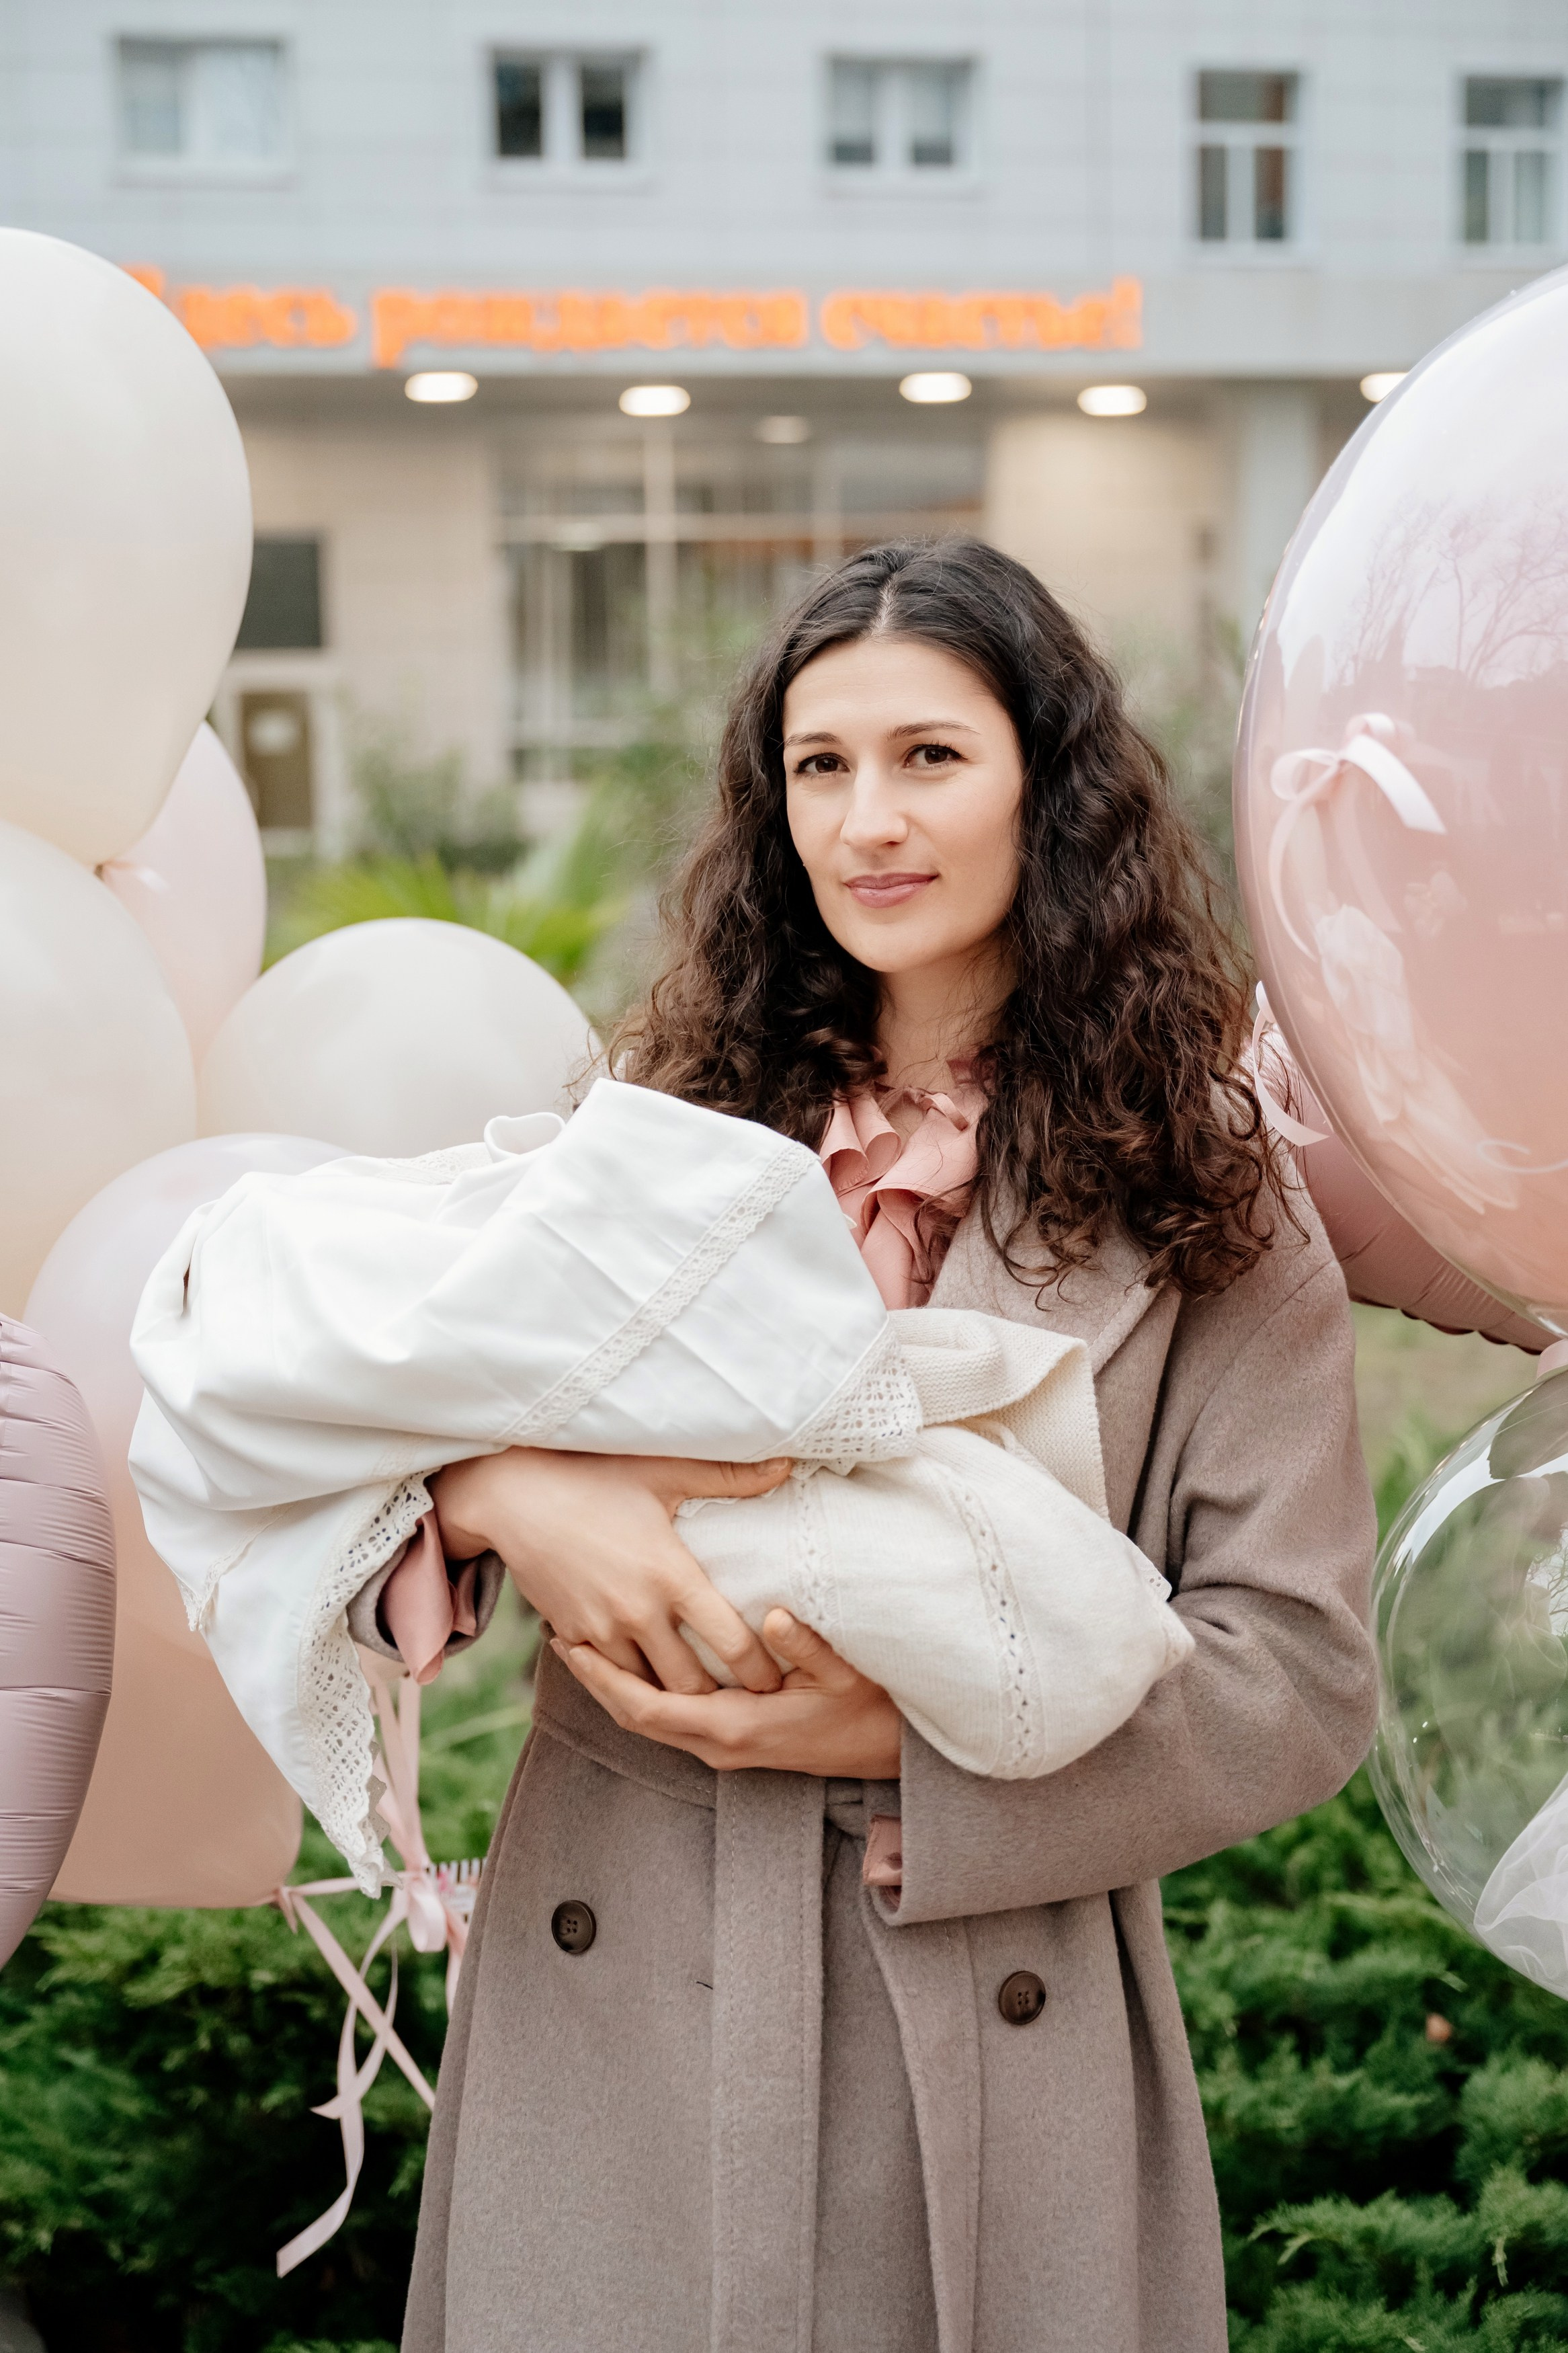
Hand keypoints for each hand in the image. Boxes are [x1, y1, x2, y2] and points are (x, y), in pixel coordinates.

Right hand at [429, 1448, 790, 1695]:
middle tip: (744, 1701)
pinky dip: (632, 1681)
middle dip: (719, 1699)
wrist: (511, 1496)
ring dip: (673, 1696)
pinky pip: (609, 1677)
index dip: (761, 1671)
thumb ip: (730, 1476)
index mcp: (671, 1576)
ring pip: (648, 1690)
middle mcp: (638, 1613)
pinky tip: (651, 1676)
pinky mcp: (571, 1635)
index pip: (731, 1643)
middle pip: (691, 1687)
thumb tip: (787, 1463)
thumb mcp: (663, 1471)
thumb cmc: (592, 1476)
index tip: (778, 1680)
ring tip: (702, 1699)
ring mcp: (601, 1630)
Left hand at [554, 1608, 904, 1778]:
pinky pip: (670, 1721)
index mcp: (736, 1727)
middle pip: (635, 1717)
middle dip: (595, 1679)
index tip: (570, 1643)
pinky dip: (641, 1693)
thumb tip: (768, 1617)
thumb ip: (806, 1644)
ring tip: (584, 1644)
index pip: (648, 1706)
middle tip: (558, 1635)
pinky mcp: (732, 1741)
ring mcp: (724, 1748)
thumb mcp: (846, 1672)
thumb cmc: (870, 1708)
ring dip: (614, 1687)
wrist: (891, 1752)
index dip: (603, 1677)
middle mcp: (719, 1745)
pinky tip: (631, 1665)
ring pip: (649, 1722)